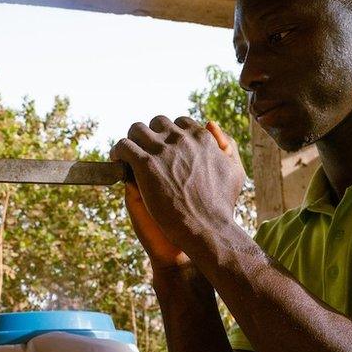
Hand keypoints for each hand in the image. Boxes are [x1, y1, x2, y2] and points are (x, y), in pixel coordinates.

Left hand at [112, 117, 245, 261]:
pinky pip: (124, 146)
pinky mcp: (145, 164)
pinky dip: (117, 151)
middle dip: (150, 134)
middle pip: (157, 123)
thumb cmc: (222, 206)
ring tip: (127, 154)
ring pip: (136, 130)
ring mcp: (162, 150)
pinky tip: (117, 161)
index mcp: (201, 137)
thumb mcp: (235, 171)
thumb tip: (210, 123)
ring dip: (132, 140)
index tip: (164, 146)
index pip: (179, 122)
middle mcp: (181, 138)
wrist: (206, 229)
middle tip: (144, 149)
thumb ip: (226, 146)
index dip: (169, 135)